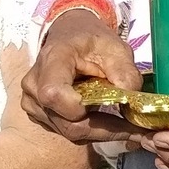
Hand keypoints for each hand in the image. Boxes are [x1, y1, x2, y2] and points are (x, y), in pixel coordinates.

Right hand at [22, 9, 143, 144]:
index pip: (53, 94)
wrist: (71, 37)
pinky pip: (65, 130)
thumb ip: (126, 74)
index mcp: (52, 60)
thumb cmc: (92, 41)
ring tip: (125, 123)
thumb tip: (131, 104)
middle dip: (104, 129)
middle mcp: (35, 84)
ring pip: (68, 131)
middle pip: (66, 123)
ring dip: (100, 131)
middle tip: (135, 128)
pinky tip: (107, 120)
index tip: (115, 105)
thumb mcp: (116, 49)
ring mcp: (32, 102)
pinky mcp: (38, 114)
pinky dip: (91, 130)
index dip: (82, 109)